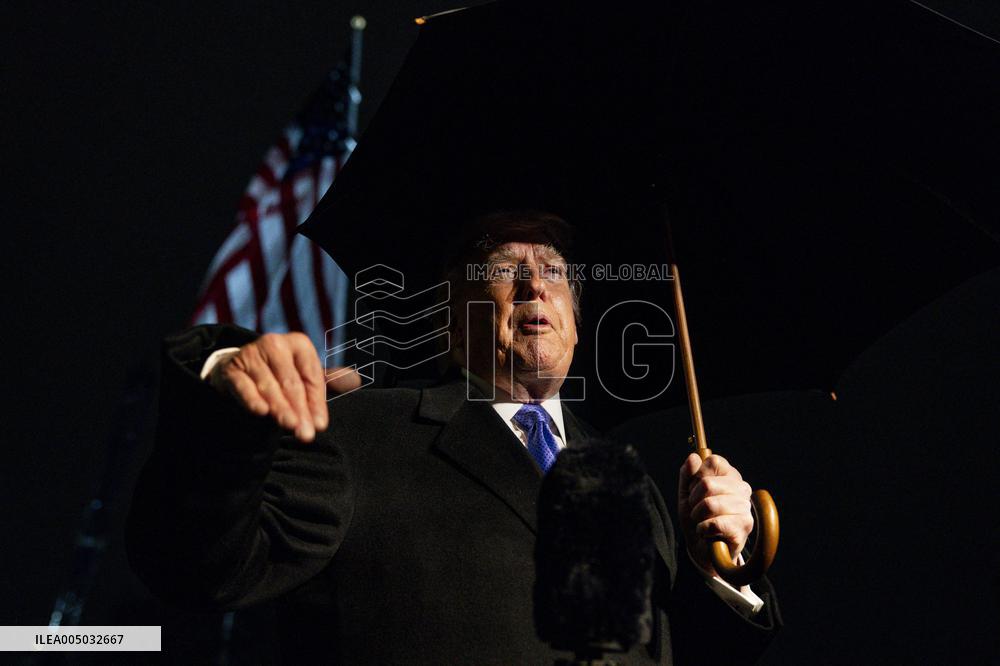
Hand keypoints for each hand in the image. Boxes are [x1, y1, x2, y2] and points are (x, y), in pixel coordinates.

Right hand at [209, 332, 359, 441]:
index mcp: (298, 344)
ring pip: (269, 386)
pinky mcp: (232, 369)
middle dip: (300, 410)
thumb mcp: (303, 374)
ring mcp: (252, 355)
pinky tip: (261, 412)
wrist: (238, 370)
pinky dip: (252, 399)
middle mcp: (275, 344)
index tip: (321, 425)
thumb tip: (353, 380)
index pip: (311, 376)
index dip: (316, 402)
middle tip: (306, 434)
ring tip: (290, 426)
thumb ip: (325, 382)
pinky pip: (243, 386)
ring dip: (281, 408)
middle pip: (291, 383)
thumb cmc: (280, 374)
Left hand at [678, 452, 753, 575]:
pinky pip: (714, 523)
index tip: (693, 489)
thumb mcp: (686, 495)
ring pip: (709, 504)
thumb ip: (688, 475)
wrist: (702, 549)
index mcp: (729, 476)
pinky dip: (703, 529)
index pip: (713, 461)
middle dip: (694, 500)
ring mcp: (745, 507)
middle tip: (696, 510)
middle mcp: (741, 488)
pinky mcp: (744, 527)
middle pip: (707, 483)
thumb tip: (693, 457)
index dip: (696, 475)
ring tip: (702, 522)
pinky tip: (707, 532)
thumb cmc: (697, 518)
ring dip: (698, 516)